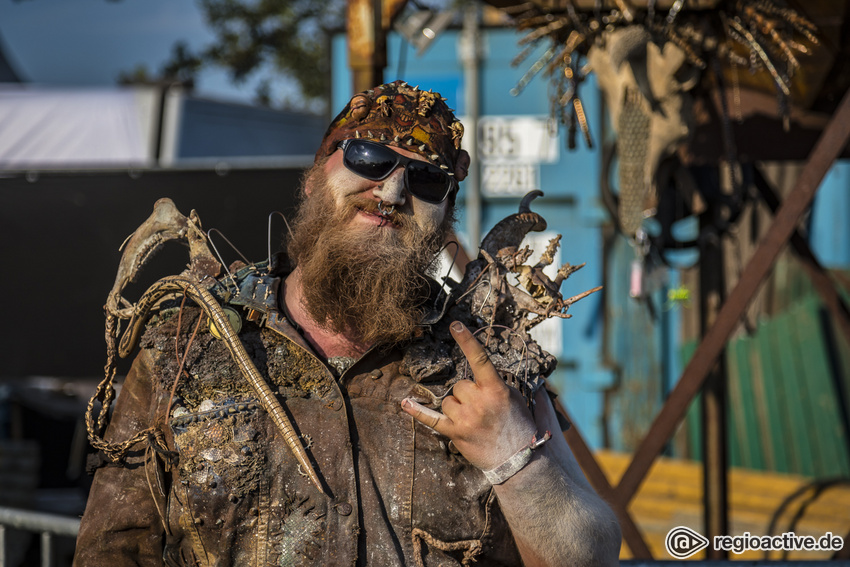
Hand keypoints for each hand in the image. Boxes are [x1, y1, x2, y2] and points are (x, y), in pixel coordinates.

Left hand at [401, 321, 536, 470]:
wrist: (518, 460)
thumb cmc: (518, 426)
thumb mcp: (514, 398)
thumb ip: (495, 384)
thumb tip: (480, 372)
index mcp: (496, 390)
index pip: (479, 359)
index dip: (467, 341)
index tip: (455, 325)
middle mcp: (479, 402)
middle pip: (459, 385)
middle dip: (468, 395)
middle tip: (483, 410)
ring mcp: (466, 419)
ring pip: (448, 401)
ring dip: (457, 408)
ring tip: (474, 421)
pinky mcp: (455, 433)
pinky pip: (431, 419)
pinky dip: (417, 411)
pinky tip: (404, 403)